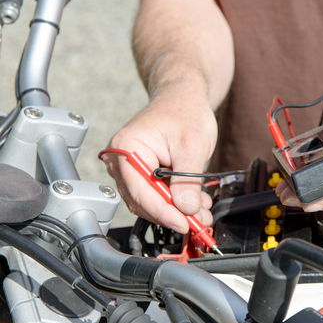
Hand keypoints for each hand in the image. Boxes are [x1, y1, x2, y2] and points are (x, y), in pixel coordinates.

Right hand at [102, 92, 216, 232]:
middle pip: (143, 201)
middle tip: (199, 222)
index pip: (140, 191)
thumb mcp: (193, 145)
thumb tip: (186, 209)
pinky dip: (176, 202)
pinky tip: (195, 203)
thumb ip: (188, 179)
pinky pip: (156, 195)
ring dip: (177, 210)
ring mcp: (129, 168)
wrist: (184, 98)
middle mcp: (120, 160)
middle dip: (173, 214)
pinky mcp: (142, 174)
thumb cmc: (185, 111)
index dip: (164, 212)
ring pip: (150, 202)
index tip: (184, 224)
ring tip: (202, 212)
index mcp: (126, 148)